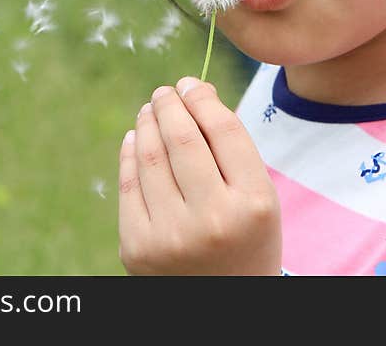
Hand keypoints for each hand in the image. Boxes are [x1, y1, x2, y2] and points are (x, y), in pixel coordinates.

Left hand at [118, 76, 281, 274]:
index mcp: (253, 204)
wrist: (223, 302)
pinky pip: (128, 184)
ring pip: (149, 156)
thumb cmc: (244, 236)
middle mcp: (212, 220)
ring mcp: (170, 237)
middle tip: (165, 92)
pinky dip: (129, 153)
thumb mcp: (258, 196)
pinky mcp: (137, 248)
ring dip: (147, 123)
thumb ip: (232, 147)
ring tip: (150, 111)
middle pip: (182, 138)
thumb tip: (192, 90)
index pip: (223, 129)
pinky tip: (135, 138)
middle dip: (169, 104)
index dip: (202, 97)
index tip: (191, 84)